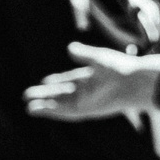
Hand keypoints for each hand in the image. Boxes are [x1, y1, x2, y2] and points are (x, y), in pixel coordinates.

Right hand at [26, 42, 159, 120]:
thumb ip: (83, 54)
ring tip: (28, 107)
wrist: (132, 82)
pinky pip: (66, 113)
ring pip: (61, 105)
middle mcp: (86, 91)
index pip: (68, 80)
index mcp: (89, 78)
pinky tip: (40, 110)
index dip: (56, 81)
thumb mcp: (98, 57)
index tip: (43, 80)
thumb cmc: (119, 68)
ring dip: (45, 106)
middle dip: (45, 95)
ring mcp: (86, 101)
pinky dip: (53, 112)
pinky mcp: (86, 110)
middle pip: (61, 94)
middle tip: (27, 95)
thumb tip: (70, 47)